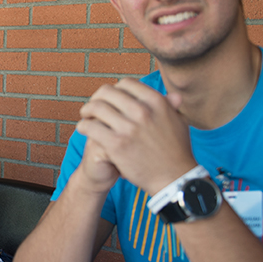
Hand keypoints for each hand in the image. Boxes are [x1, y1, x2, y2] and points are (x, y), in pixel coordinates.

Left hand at [76, 78, 195, 194]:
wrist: (173, 178)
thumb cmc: (176, 151)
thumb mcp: (179, 122)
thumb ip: (171, 107)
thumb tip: (172, 96)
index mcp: (156, 102)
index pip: (126, 84)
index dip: (115, 90)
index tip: (110, 99)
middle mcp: (142, 111)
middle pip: (107, 92)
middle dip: (97, 98)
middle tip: (93, 107)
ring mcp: (128, 128)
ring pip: (95, 107)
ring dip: (87, 111)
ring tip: (86, 117)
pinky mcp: (116, 144)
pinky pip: (90, 127)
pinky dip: (83, 126)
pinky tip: (84, 129)